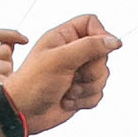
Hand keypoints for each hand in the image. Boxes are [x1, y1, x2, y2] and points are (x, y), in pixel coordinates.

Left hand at [3, 11, 118, 132]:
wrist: (23, 113)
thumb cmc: (33, 83)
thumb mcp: (61, 59)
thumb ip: (89, 47)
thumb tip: (114, 41)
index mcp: (63, 37)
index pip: (92, 23)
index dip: (100, 35)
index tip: (98, 50)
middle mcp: (72, 52)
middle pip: (102, 53)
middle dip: (92, 71)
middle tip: (74, 76)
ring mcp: (77, 72)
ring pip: (102, 75)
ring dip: (87, 88)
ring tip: (67, 91)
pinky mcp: (80, 91)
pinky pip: (98, 93)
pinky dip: (85, 100)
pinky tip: (68, 101)